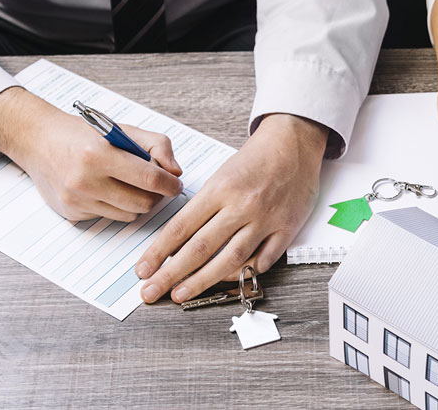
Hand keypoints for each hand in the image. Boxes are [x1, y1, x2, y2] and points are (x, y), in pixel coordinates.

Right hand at [0, 87, 183, 221]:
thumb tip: (176, 172)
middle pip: (143, 203)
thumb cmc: (85, 135)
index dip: (170, 185)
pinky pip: (109, 217)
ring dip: (137, 202)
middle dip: (156, 195)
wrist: (39, 141)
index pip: (149, 179)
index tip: (176, 184)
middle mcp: (85, 181)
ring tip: (131, 185)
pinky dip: (116, 206)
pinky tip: (106, 189)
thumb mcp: (122, 129)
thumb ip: (157, 145)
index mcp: (100, 155)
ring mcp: (76, 200)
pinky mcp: (71, 213)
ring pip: (129, 214)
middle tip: (155, 184)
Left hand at [135, 113, 327, 303]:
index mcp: (221, 188)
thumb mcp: (222, 173)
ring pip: (230, 259)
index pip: (181, 226)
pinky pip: (264, 260)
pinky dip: (245, 272)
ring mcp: (266, 219)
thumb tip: (180, 240)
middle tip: (151, 291)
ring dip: (202, 281)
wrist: (294, 142)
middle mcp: (242, 205)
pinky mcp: (287, 228)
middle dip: (171, 274)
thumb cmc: (256, 157)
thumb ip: (205, 206)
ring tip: (181, 294)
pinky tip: (227, 280)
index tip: (143, 269)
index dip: (158, 252)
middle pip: (200, 248)